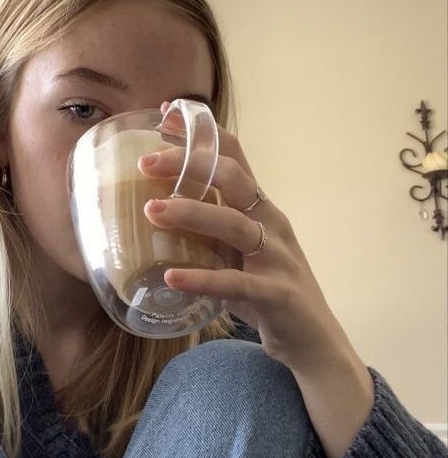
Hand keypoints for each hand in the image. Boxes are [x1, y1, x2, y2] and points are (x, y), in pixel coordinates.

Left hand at [139, 102, 349, 372]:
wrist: (313, 341)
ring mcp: (277, 258)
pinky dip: (202, 279)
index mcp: (261, 208)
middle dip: (189, 165)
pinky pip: (235, 283)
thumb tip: (155, 210)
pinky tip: (172, 278)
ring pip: (234, 225)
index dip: (201, 134)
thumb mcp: (238, 252)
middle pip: (233, 179)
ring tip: (150, 211)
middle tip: (145, 162)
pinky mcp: (276, 294)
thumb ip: (209, 230)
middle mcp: (272, 224)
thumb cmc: (268, 291)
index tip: (164, 116)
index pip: (234, 157)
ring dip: (191, 214)